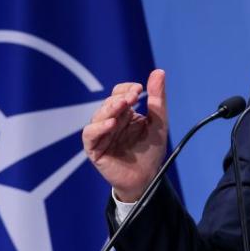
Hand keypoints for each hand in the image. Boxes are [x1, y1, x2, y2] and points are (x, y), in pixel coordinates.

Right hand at [81, 69, 168, 201]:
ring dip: (109, 109)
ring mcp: (102, 135)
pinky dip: (99, 127)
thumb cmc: (151, 152)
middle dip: (120, 98)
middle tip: (134, 96)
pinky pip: (90, 135)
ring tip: (122, 105)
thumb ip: (158, 99)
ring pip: (98, 116)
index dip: (126, 89)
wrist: (147, 178)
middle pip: (108, 103)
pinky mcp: (95, 149)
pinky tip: (112, 123)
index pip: (118, 94)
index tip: (139, 89)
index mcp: (124, 114)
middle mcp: (111, 122)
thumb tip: (159, 71)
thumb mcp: (159, 123)